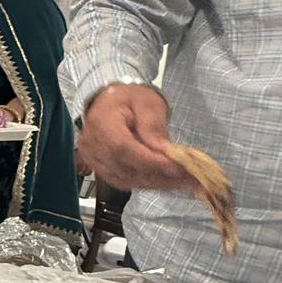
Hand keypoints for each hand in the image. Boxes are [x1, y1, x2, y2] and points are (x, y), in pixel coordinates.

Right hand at [79, 83, 195, 191]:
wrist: (109, 103)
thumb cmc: (129, 99)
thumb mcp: (147, 102)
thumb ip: (153, 125)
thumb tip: (165, 152)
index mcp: (101, 122)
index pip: (123, 147)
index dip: (150, 160)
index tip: (176, 166)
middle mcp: (92, 145)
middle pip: (125, 168)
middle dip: (159, 175)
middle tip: (189, 177)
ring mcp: (93, 159)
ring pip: (126, 179)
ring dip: (156, 183)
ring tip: (183, 181)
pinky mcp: (100, 169)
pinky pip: (124, 182)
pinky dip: (147, 184)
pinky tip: (166, 182)